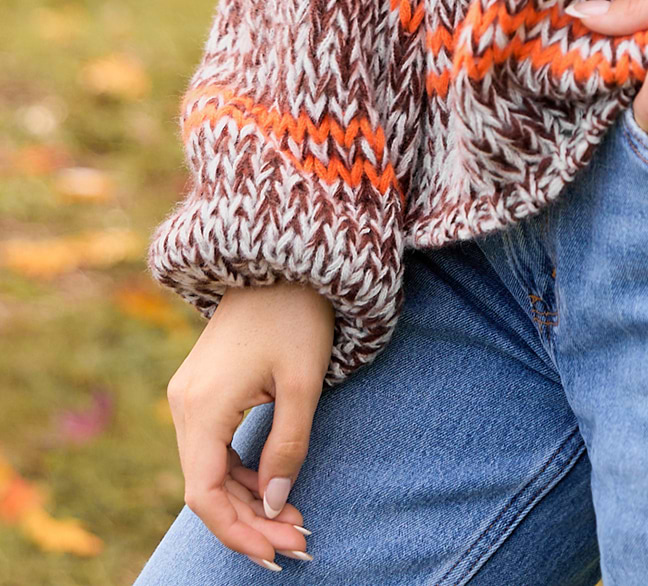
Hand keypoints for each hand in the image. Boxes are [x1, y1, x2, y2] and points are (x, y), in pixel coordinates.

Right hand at [165, 278, 332, 564]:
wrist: (284, 254)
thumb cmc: (297, 311)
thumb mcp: (303, 381)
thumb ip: (288, 444)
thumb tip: (273, 503)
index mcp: (201, 406)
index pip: (205, 494)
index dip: (239, 531)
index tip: (279, 552)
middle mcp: (183, 405)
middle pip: (205, 488)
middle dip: (249, 522)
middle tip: (299, 543)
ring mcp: (189, 396)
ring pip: (208, 471)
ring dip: (246, 501)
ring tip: (294, 524)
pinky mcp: (203, 389)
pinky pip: (214, 448)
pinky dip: (240, 473)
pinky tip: (272, 490)